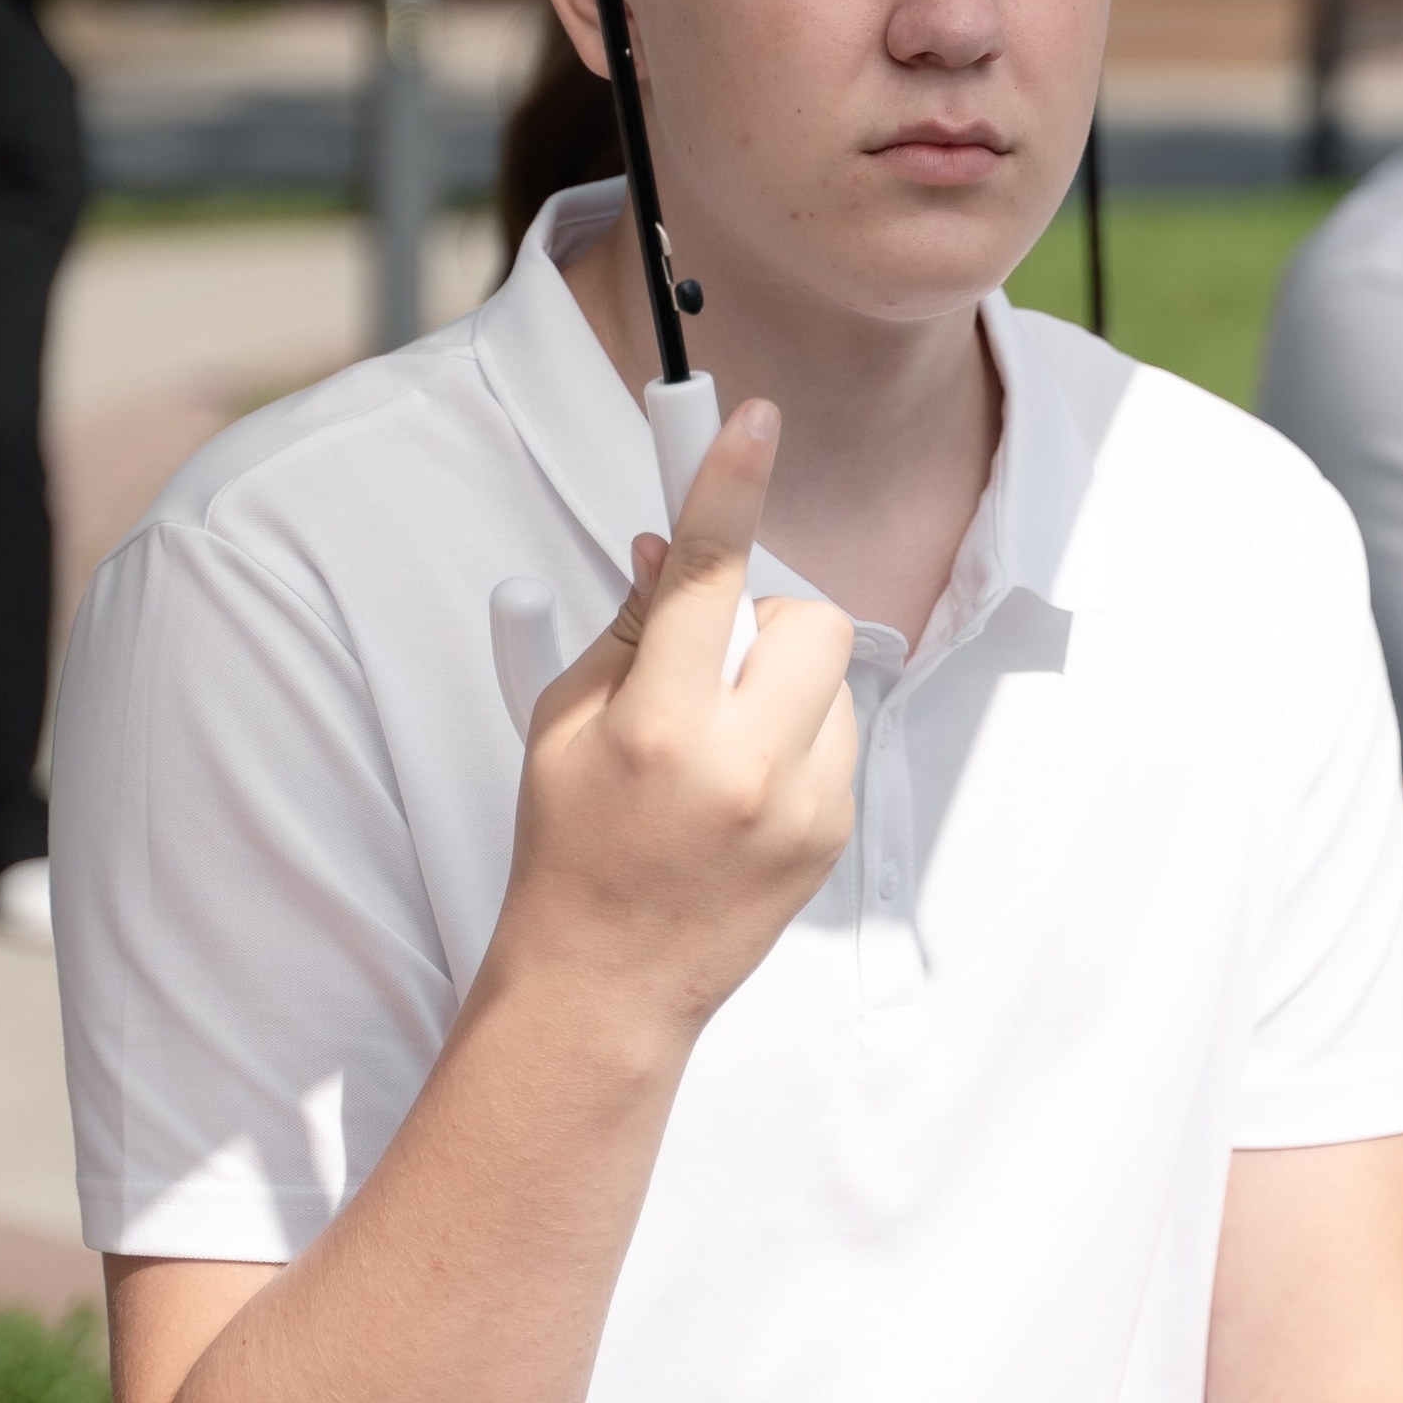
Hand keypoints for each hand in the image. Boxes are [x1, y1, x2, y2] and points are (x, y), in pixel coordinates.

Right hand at [497, 401, 857, 1037]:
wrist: (607, 984)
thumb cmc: (570, 846)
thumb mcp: (564, 724)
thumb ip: (624, 629)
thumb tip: (662, 549)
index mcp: (657, 727)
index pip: (705, 575)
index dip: (726, 485)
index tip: (752, 418)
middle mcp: (740, 765)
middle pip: (806, 618)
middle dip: (764, 617)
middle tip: (709, 657)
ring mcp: (800, 806)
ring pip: (829, 674)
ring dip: (780, 681)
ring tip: (716, 744)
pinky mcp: (833, 834)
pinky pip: (837, 734)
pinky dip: (796, 735)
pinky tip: (741, 789)